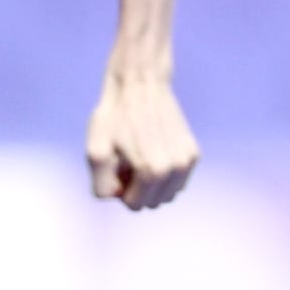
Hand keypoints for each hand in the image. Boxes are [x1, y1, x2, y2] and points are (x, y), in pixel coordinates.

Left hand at [86, 68, 198, 210]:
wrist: (141, 84)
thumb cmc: (115, 116)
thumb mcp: (96, 151)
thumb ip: (101, 186)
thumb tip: (117, 198)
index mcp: (152, 172)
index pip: (134, 205)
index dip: (121, 189)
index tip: (117, 166)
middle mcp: (175, 169)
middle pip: (153, 203)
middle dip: (138, 189)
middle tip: (127, 161)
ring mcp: (187, 161)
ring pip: (168, 194)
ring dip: (153, 184)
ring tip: (141, 156)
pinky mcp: (193, 154)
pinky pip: (178, 181)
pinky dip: (166, 174)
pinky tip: (154, 151)